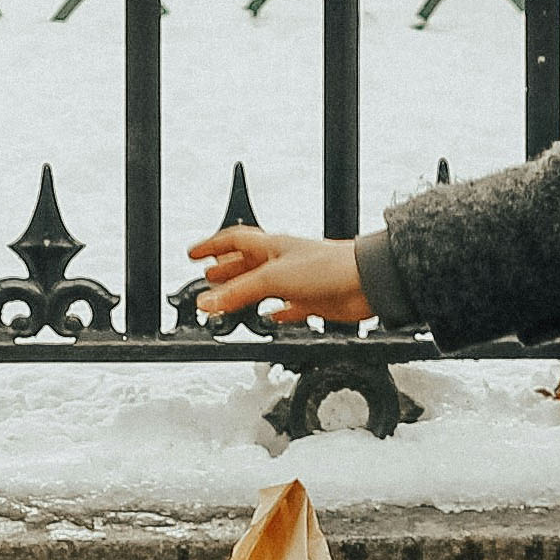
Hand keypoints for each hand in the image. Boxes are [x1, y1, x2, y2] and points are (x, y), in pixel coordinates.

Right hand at [188, 228, 371, 324]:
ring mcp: (297, 281)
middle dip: (225, 271)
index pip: (233, 240)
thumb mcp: (273, 278)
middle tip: (206, 279)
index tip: (193, 254)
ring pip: (263, 287)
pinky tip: (270, 318)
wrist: (366, 282)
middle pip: (246, 264)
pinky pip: (286, 308)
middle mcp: (282, 261)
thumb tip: (208, 301)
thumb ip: (239, 292)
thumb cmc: (328, 266)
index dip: (211, 246)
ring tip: (228, 301)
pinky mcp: (310, 301)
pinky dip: (274, 314)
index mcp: (271, 246)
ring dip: (245, 294)